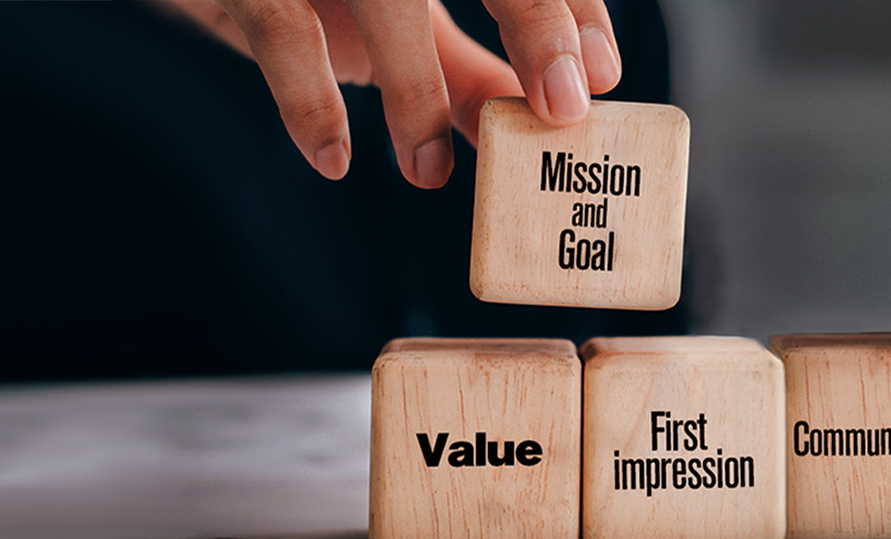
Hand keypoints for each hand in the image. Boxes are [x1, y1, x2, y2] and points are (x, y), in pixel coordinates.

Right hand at [160, 0, 621, 188]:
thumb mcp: (395, 23)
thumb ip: (460, 69)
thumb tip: (535, 120)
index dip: (572, 12)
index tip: (605, 74)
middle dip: (534, 22)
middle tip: (563, 105)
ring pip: (387, 2)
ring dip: (415, 89)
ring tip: (425, 169)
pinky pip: (285, 33)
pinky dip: (310, 102)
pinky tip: (334, 157)